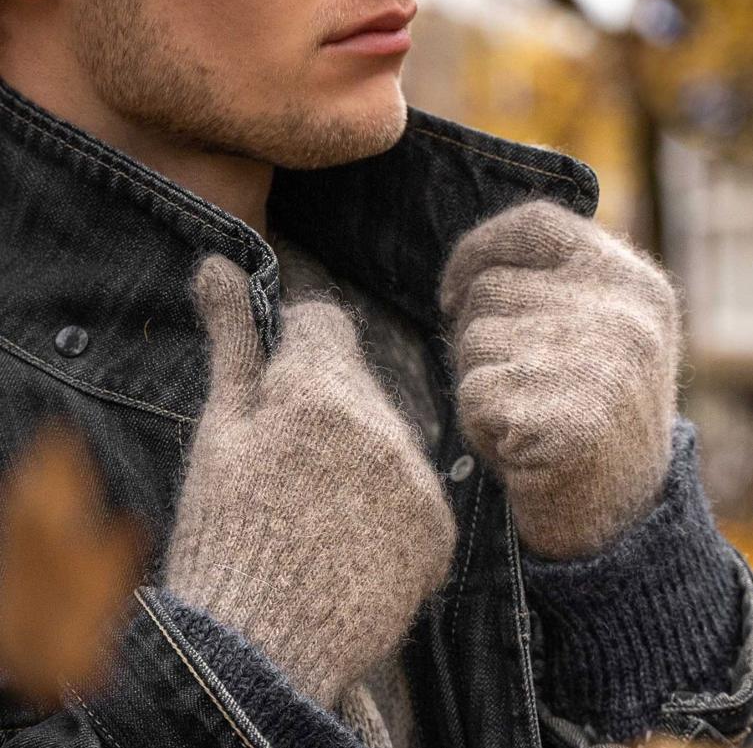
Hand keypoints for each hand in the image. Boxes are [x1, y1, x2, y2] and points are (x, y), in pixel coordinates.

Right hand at [166, 255, 455, 706]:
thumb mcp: (218, 431)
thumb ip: (231, 342)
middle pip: (360, 381)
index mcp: (318, 391)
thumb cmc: (224, 533)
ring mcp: (416, 479)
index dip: (295, 349)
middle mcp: (381, 424)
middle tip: (289, 466)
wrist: (259, 651)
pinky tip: (351, 539)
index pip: (325, 323)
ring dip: (360, 453)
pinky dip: (388, 503)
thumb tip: (216, 264)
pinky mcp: (440, 529)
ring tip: (317, 509)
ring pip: (390, 433)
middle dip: (327, 405)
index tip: (278, 386)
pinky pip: (415, 487)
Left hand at [440, 200, 679, 558]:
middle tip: (515, 386)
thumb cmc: (588, 414)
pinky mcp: (563, 419)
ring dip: (477, 381)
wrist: (619, 513)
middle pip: (490, 290)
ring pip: (473, 341)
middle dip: (476, 337)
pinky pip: (472, 394)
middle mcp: (622, 314)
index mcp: (633, 283)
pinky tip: (514, 447)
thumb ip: (551, 288)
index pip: (534, 224)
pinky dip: (476, 423)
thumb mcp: (595, 333)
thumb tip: (467, 271)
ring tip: (521, 415)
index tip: (451, 294)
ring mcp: (597, 364)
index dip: (476, 251)